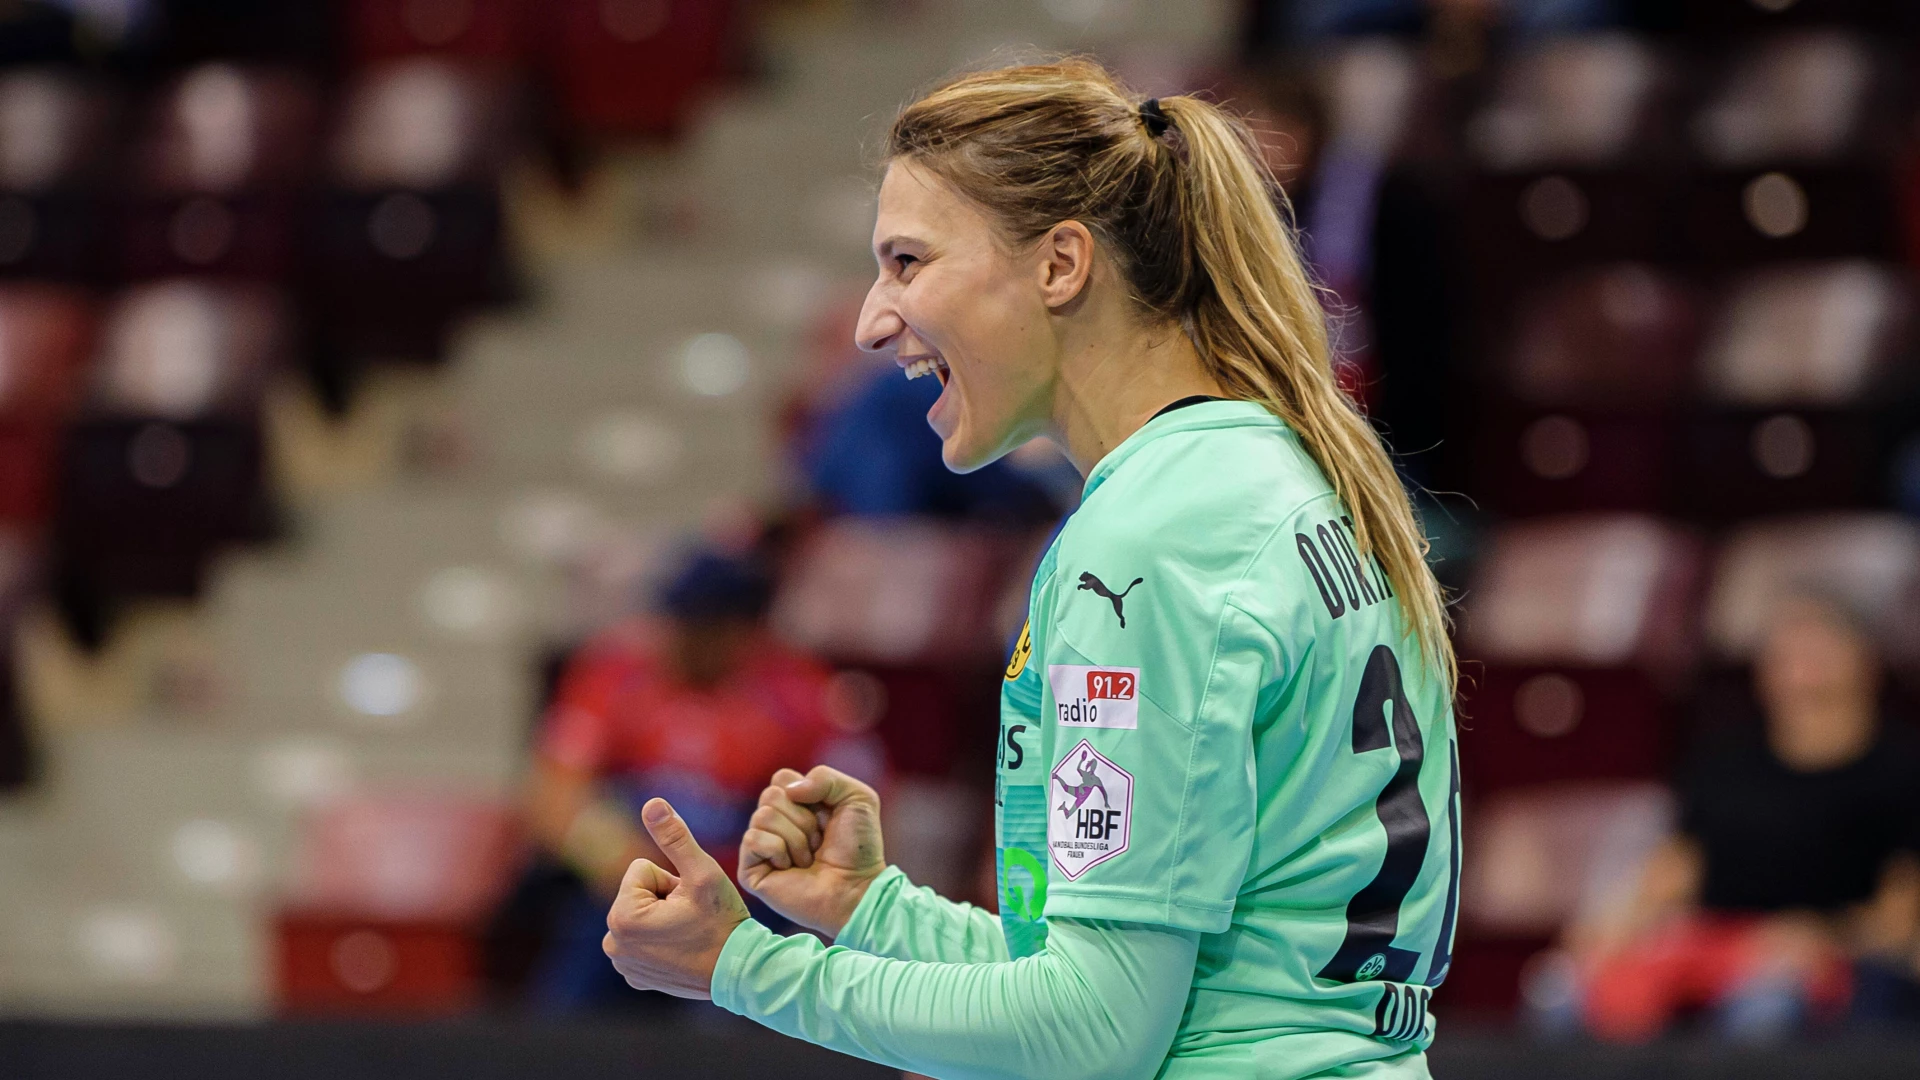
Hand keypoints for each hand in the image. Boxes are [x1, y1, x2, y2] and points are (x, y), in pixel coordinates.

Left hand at [603, 798, 749, 998]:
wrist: (741, 971)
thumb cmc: (722, 921)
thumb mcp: (701, 873)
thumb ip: (675, 836)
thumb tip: (652, 803)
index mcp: (622, 916)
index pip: (641, 870)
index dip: (670, 880)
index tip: (690, 903)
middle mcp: (613, 943)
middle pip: (638, 893)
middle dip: (665, 899)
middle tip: (692, 918)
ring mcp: (624, 964)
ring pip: (642, 915)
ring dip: (663, 918)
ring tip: (690, 934)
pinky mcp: (635, 976)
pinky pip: (644, 940)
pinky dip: (662, 942)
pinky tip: (685, 951)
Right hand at [738, 766, 885, 936]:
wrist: (857, 888)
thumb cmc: (858, 848)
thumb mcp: (857, 798)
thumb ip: (825, 777)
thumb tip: (789, 791)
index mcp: (795, 802)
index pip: (781, 778)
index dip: (808, 794)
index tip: (828, 818)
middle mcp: (774, 822)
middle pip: (770, 795)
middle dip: (804, 819)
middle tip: (819, 842)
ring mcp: (761, 845)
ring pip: (762, 816)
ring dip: (795, 839)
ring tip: (808, 858)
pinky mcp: (750, 869)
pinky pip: (753, 839)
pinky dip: (778, 851)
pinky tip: (790, 868)